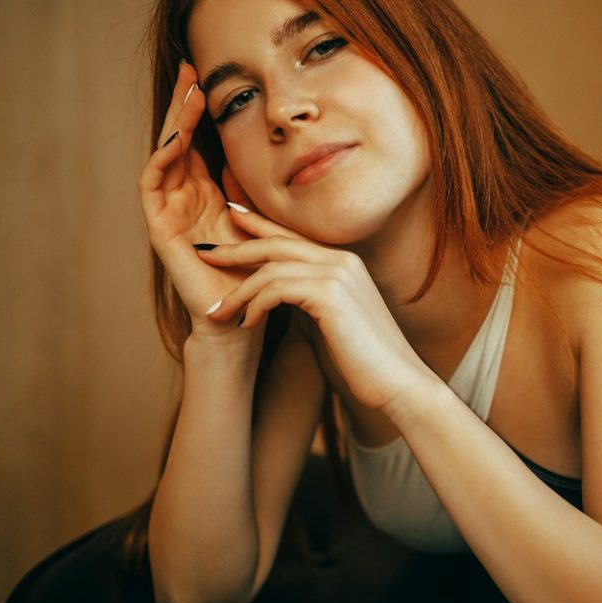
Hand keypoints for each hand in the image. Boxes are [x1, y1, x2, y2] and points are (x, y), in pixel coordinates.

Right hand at [138, 61, 259, 336]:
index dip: (201, 108)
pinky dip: (163, 158)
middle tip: (191, 66)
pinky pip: (152, 184)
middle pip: (178, 138)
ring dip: (175, 123)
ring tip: (190, 93)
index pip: (199, 138)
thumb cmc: (257, 271)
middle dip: (184, 103)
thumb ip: (253, 182)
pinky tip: (177, 137)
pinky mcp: (159, 228)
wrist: (243, 316)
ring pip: (165, 154)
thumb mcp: (262, 214)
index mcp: (206, 191)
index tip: (209, 72)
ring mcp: (169, 210)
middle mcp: (184, 196)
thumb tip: (261, 144)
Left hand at [197, 207, 435, 412]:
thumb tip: (277, 300)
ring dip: (237, 291)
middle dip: (234, 247)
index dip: (258, 224)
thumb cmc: (364, 361)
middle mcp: (341, 260)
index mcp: (343, 263)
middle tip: (203, 253)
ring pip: (270, 267)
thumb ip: (309, 302)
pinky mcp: (330, 295)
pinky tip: (247, 324)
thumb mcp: (331, 323)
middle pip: (275, 242)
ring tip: (216, 312)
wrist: (398, 383)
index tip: (229, 219)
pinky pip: (276, 289)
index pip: (292, 236)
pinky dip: (255, 305)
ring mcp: (337, 274)